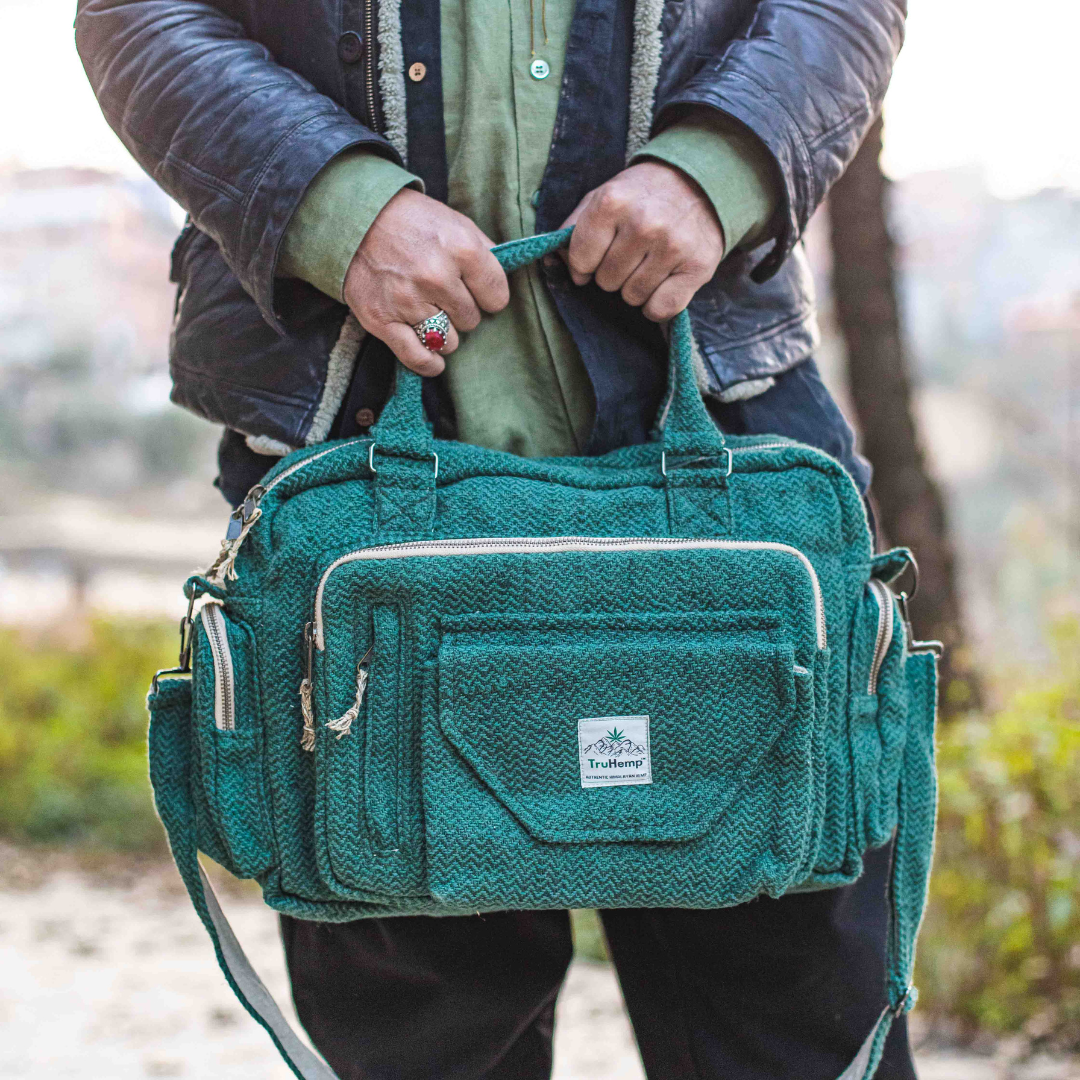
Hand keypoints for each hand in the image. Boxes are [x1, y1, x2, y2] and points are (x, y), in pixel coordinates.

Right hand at [343, 188, 509, 374]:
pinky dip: (429, 363)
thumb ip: (485, 252)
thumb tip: (505, 279)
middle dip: (462, 310)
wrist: (355, 219)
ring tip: (430, 312)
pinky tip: (434, 359)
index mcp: (461, 249)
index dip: (489, 296)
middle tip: (443, 295)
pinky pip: (418, 358)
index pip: (497, 297)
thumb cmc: (412, 221)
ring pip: (449, 342)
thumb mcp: (456, 223)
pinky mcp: (383, 320)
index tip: (477, 291)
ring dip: (444, 332)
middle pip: (471, 320)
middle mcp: (436, 276)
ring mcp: (408, 301)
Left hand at [559, 160, 724, 321]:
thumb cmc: (642, 195)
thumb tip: (551, 260)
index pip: (580, 261)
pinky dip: (657, 305)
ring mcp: (672, 246)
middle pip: (606, 282)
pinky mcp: (697, 268)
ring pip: (632, 297)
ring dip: (636, 288)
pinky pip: (660, 309)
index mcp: (612, 203)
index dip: (585, 265)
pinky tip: (662, 282)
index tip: (598, 256)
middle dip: (613, 273)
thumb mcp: (602, 196)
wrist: (699, 182)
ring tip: (649, 262)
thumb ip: (573, 228)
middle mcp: (643, 224)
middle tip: (631, 253)